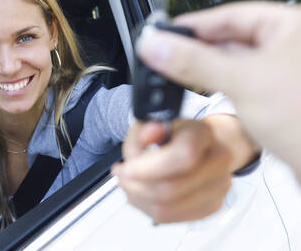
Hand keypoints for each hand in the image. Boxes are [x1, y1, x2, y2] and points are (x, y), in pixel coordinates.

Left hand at [112, 120, 232, 222]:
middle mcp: (217, 161)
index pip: (182, 157)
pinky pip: (170, 218)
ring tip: (128, 184)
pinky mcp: (211, 206)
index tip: (126, 168)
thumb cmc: (179, 133)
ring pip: (167, 209)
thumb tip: (149, 134)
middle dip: (135, 186)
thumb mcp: (154, 121)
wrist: (206, 144)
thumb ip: (145, 130)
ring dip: (138, 199)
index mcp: (204, 134)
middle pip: (170, 189)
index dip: (149, 167)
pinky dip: (147, 207)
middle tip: (121, 175)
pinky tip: (141, 193)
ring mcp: (217, 187)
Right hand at [136, 1, 300, 178]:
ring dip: (203, 68)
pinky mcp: (273, 98)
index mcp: (291, 28)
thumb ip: (195, 62)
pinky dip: (215, 85)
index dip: (194, 23)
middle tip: (163, 53)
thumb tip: (157, 45)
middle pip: (229, 39)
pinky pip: (237, 84)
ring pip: (231, 63)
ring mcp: (280, 74)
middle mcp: (287, 48)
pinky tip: (199, 88)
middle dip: (195, 47)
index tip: (164, 31)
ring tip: (174, 71)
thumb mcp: (244, 81)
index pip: (231, 15)